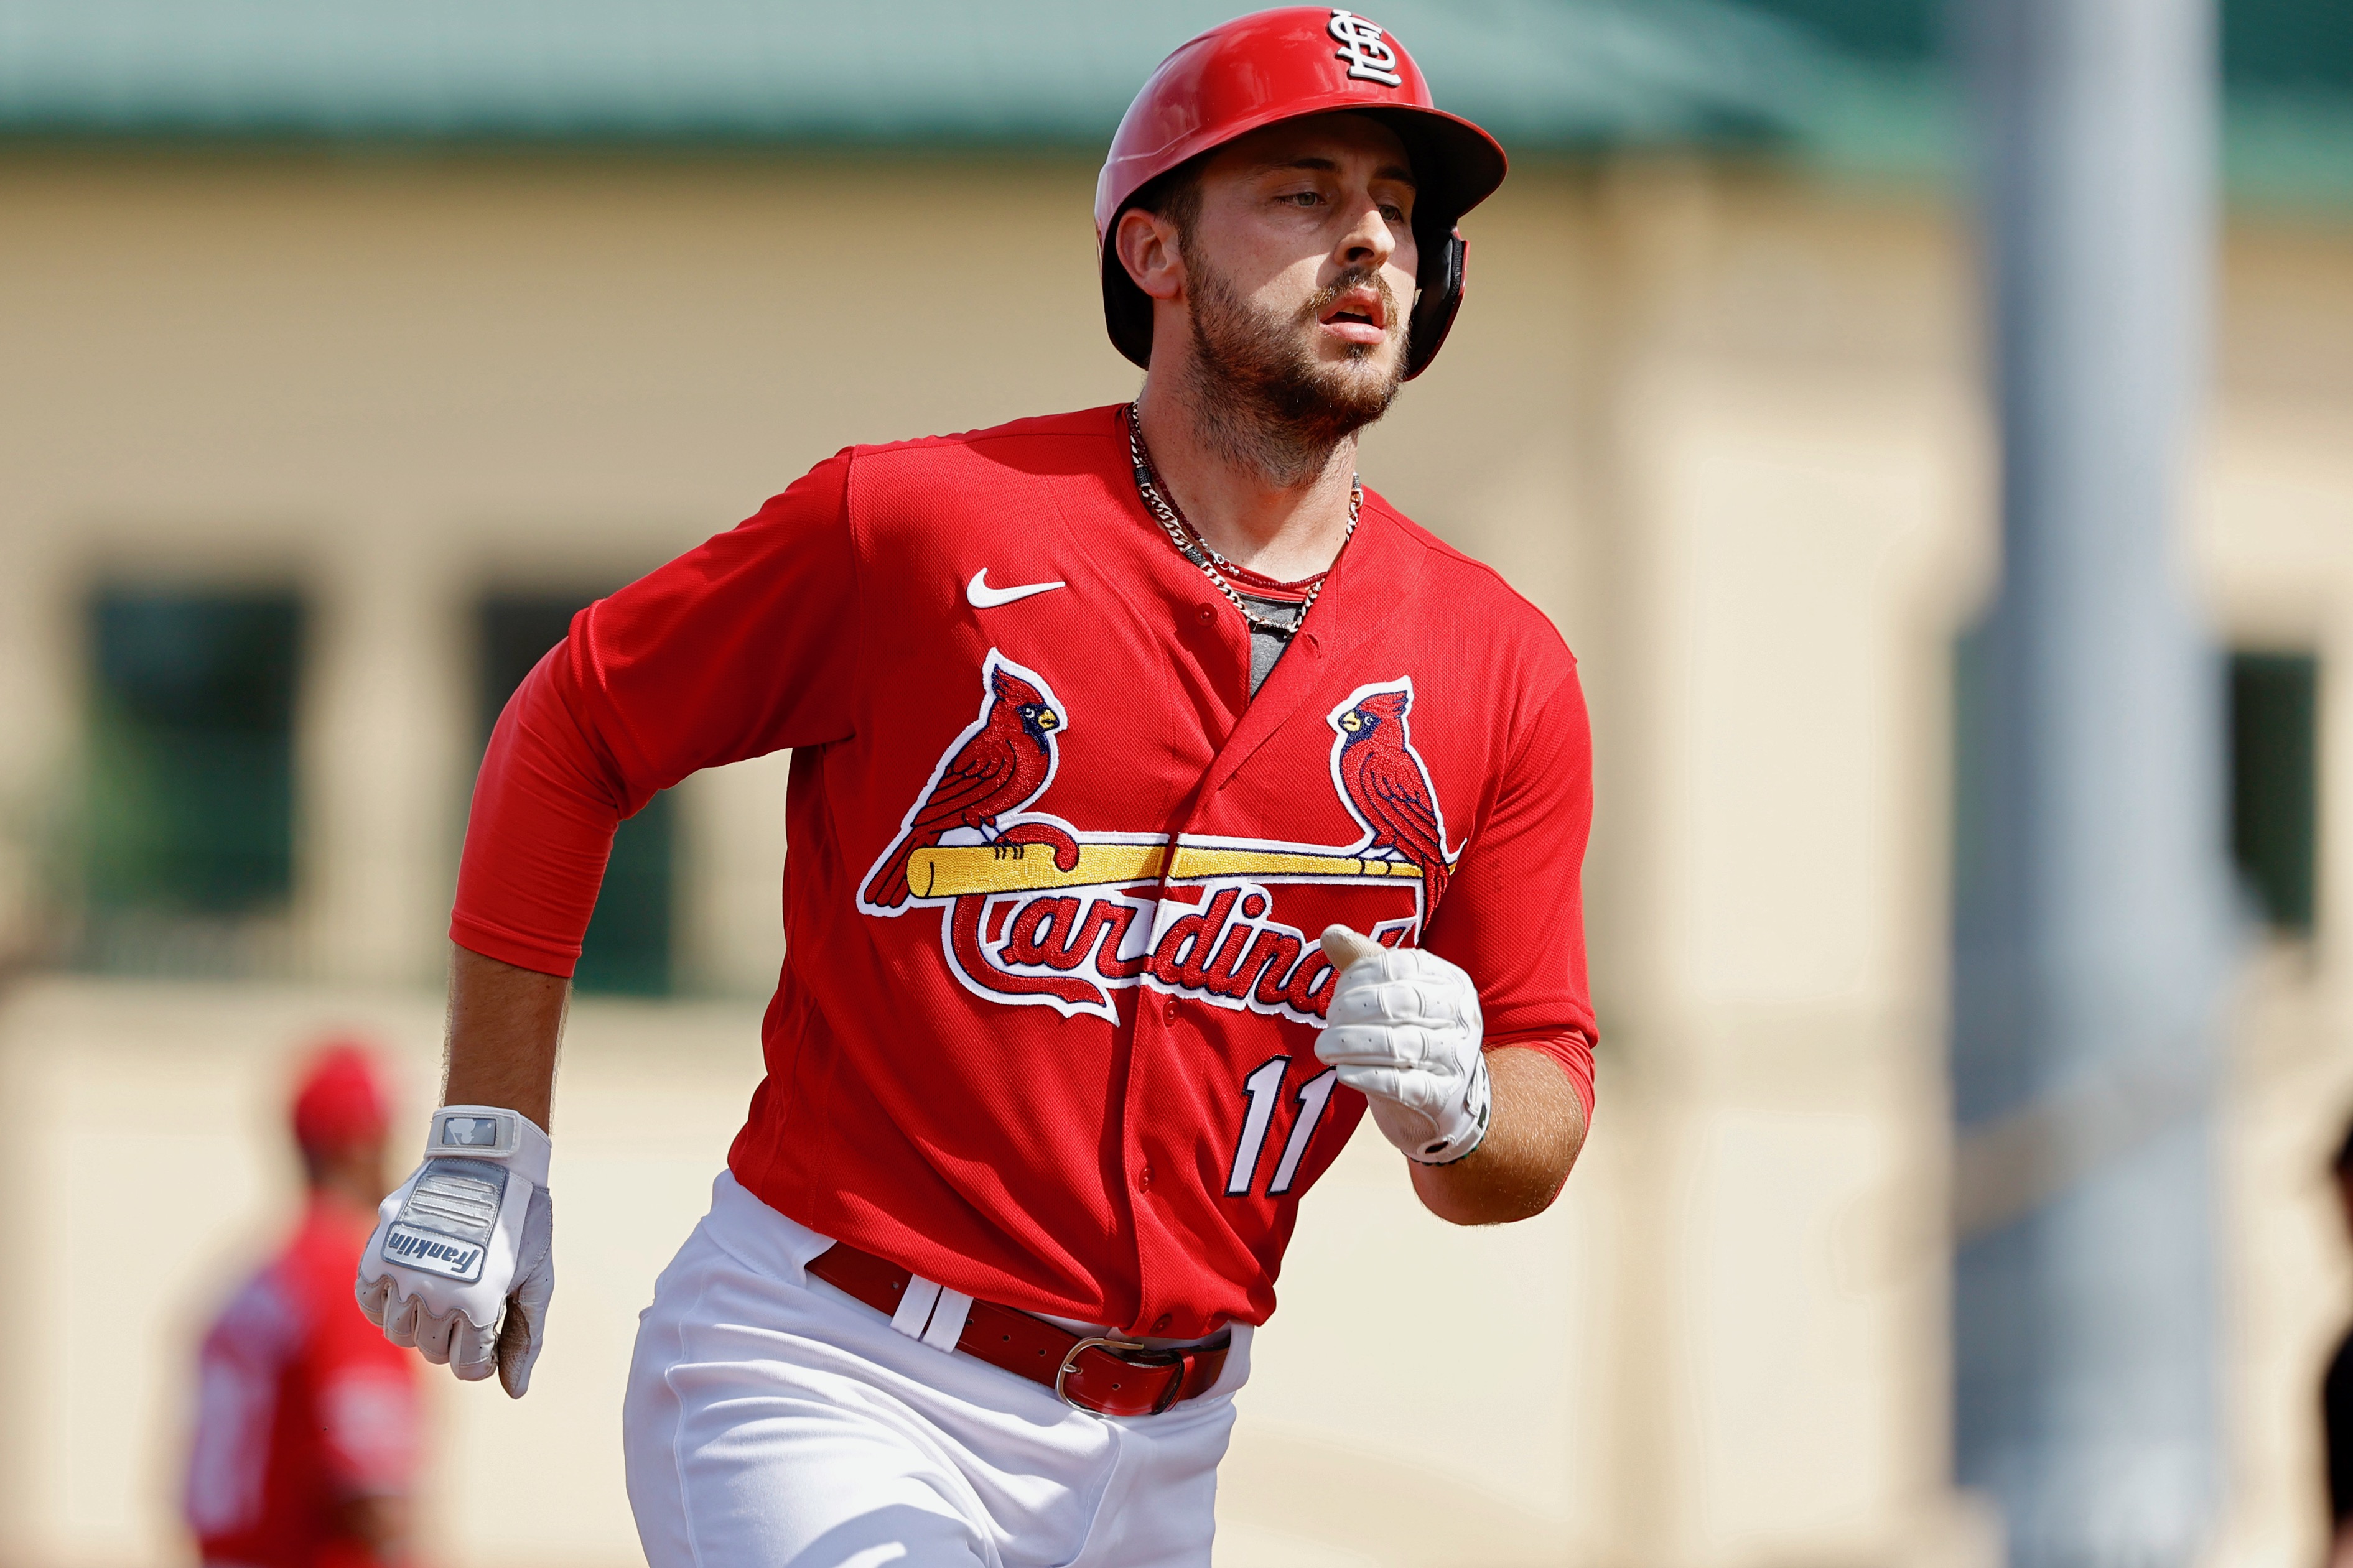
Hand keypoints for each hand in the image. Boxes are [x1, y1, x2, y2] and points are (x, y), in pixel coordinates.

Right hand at [356, 1106, 554, 1397]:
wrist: (486, 1159)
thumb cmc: (521, 1220)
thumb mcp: (537, 1278)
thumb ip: (526, 1337)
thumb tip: (515, 1391)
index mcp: (479, 1305)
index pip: (467, 1366)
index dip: (482, 1358)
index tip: (489, 1335)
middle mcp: (435, 1295)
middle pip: (433, 1351)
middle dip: (456, 1338)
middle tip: (470, 1307)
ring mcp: (402, 1274)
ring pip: (399, 1333)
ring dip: (421, 1323)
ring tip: (443, 1294)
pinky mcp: (377, 1253)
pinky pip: (369, 1303)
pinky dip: (386, 1305)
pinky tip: (409, 1290)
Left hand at [1315, 926, 1490, 1164]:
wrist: (1448, 1102)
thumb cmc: (1414, 1036)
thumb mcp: (1395, 996)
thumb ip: (1364, 962)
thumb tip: (1331, 932)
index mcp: (1451, 982)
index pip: (1401, 966)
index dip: (1360, 977)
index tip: (1336, 993)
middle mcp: (1461, 1017)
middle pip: (1400, 1002)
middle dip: (1353, 1010)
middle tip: (1328, 1022)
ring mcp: (1455, 1058)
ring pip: (1400, 1043)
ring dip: (1352, 1043)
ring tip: (1325, 1047)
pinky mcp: (1442, 1097)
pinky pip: (1401, 1084)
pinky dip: (1367, 1076)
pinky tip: (1343, 1072)